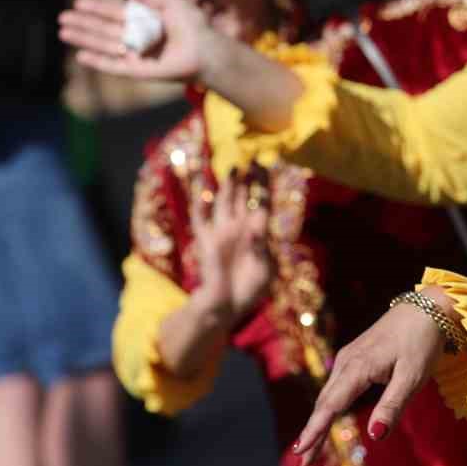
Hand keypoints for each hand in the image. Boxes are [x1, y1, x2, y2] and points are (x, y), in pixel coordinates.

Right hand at [58, 0, 216, 82]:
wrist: (206, 51)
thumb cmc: (194, 26)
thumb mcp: (171, 3)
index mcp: (142, 19)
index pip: (113, 12)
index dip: (96, 8)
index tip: (78, 2)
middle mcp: (135, 36)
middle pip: (103, 29)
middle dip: (83, 23)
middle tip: (62, 18)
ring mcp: (134, 53)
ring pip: (103, 45)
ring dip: (83, 39)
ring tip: (63, 32)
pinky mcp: (137, 70)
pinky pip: (113, 66)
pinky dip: (97, 62)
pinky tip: (80, 55)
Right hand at [191, 167, 274, 324]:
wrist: (228, 306)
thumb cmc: (250, 289)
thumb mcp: (265, 270)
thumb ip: (260, 248)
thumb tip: (255, 229)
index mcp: (258, 231)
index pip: (262, 201)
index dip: (263, 183)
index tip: (266, 164)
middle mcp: (240, 227)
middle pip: (243, 197)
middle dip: (246, 179)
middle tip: (250, 159)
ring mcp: (223, 232)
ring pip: (225, 202)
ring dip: (228, 186)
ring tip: (233, 169)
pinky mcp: (207, 242)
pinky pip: (201, 219)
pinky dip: (201, 205)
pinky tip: (203, 191)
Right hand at [291, 289, 451, 465]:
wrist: (428, 307)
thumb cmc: (422, 342)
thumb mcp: (413, 377)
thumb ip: (393, 406)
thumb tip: (375, 436)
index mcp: (358, 367)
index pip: (331, 405)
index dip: (315, 430)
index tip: (301, 451)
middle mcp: (347, 361)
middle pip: (324, 403)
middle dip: (313, 432)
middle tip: (303, 462)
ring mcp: (349, 357)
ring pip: (328, 394)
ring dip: (319, 420)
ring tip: (311, 447)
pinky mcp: (355, 355)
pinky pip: (336, 385)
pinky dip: (328, 405)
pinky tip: (327, 418)